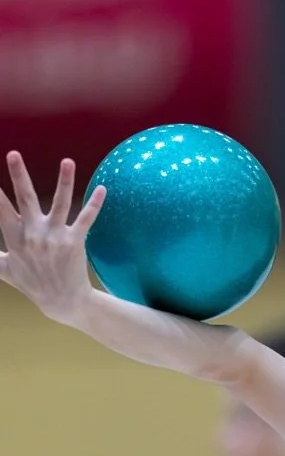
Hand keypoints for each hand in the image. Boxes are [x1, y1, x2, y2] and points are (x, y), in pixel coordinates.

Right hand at [0, 152, 104, 322]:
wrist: (61, 301)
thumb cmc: (32, 283)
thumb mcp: (4, 269)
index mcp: (15, 238)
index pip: (0, 210)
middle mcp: (33, 234)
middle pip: (24, 199)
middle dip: (19, 175)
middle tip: (13, 154)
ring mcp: (55, 237)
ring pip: (59, 203)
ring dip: (64, 181)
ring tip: (68, 161)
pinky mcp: (74, 242)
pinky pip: (86, 219)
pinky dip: (95, 204)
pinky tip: (103, 189)